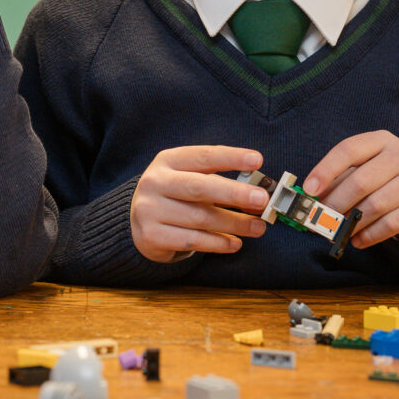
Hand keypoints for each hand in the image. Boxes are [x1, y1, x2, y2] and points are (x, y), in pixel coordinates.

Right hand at [130, 146, 268, 262]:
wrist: (136, 221)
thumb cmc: (174, 195)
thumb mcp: (188, 178)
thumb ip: (217, 180)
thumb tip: (256, 190)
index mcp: (168, 160)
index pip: (203, 156)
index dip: (231, 157)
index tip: (257, 160)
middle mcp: (155, 182)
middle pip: (200, 187)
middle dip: (234, 193)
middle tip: (261, 200)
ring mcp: (150, 210)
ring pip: (200, 218)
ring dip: (234, 223)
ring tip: (258, 227)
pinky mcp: (151, 236)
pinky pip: (193, 240)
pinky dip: (218, 243)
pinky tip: (235, 243)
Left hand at [303, 130, 398, 247]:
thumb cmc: (385, 183)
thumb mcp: (363, 172)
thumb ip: (338, 182)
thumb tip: (310, 199)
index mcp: (381, 140)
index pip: (348, 150)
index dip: (325, 170)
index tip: (309, 190)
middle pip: (360, 181)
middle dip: (336, 204)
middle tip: (321, 218)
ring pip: (375, 205)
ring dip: (352, 223)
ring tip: (339, 231)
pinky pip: (392, 223)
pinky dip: (370, 235)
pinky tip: (358, 240)